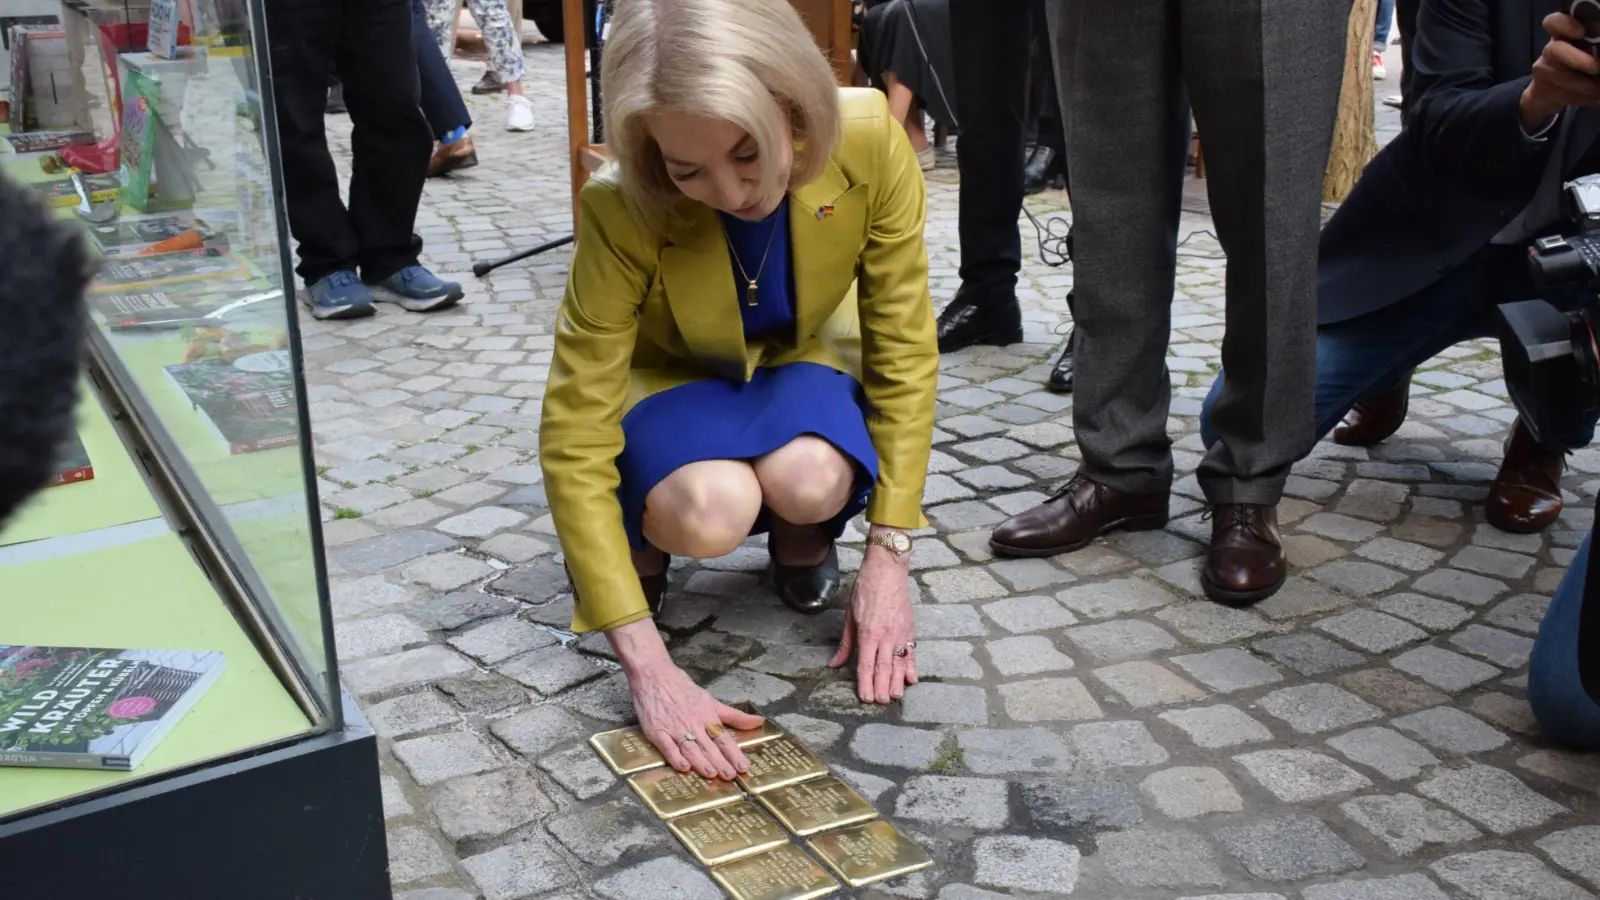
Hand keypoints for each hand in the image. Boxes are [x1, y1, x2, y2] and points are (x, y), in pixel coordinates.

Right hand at [607, 619, 763, 779]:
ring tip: (711, 774)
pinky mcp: (656, 731)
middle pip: (708, 746)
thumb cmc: (682, 688)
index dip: (734, 753)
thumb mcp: (711, 700)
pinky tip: (683, 767)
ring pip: (690, 747)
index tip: (743, 767)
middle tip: (730, 776)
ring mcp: (674, 728)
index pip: (723, 738)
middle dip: (720, 762)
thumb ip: (734, 715)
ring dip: (700, 761)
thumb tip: (759, 721)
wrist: (655, 675)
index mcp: (707, 716)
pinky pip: (667, 746)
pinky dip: (675, 757)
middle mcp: (693, 723)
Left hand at [828, 529, 916, 703]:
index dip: (865, 683)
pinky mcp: (909, 629)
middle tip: (880, 703)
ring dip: (897, 682)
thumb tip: (835, 663)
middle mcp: (886, 636)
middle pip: (884, 668)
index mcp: (868, 633)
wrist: (887, 570)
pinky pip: (911, 653)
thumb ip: (845, 643)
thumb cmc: (866, 590)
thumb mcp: (849, 616)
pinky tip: (911, 680)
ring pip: (899, 663)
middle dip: (882, 688)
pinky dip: (912, 667)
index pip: (866, 664)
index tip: (865, 698)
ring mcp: (900, 633)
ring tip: (894, 697)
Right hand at [1522, 13, 1599, 129]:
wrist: (1547, 93)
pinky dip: (1583, 98)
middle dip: (1576, 59)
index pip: (1553, 22)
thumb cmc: (1574, 67)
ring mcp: (1543, 69)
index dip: (1565, 25)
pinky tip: (1595, 99)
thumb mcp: (1584, 53)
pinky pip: (1563, 94)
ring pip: (1560, 76)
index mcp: (1562, 35)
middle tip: (1596, 67)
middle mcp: (1550, 50)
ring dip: (1585, 86)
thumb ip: (1593, 49)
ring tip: (1599, 91)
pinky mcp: (1541, 89)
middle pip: (1554, 50)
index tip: (1582, 33)